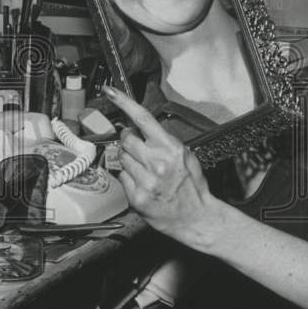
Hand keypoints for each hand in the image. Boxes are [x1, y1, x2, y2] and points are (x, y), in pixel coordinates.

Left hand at [103, 85, 218, 250]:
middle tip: (141, 150)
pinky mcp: (137, 196)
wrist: (197, 217)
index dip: (124, 102)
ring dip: (130, 161)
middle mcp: (157, 162)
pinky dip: (130, 178)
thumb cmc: (192, 186)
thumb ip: (165, 141)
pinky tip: (144, 184)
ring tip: (146, 171)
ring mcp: (146, 180)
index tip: (110, 91)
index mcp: (171, 148)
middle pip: (127, 139)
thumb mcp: (186, 156)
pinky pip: (122, 178)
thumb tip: (141, 128)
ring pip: (122, 159)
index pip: (143, 119)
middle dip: (130, 141)